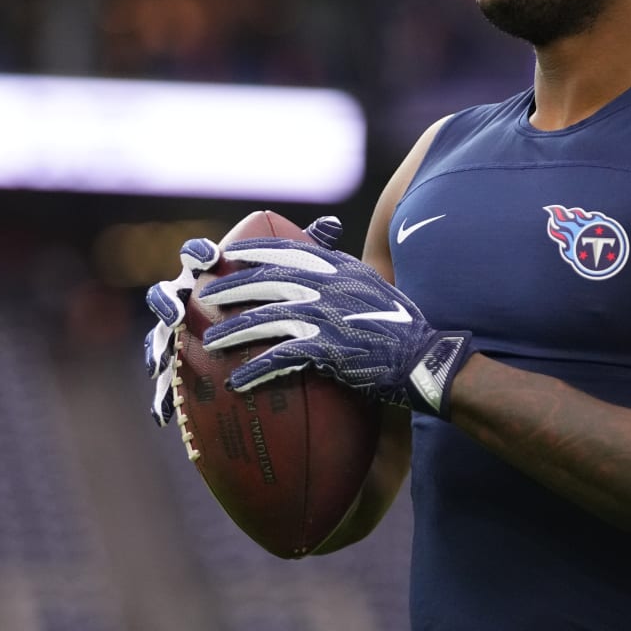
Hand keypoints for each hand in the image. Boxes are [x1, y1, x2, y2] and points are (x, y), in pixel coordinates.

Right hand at [142, 215, 343, 426]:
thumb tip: (330, 224)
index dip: (196, 253)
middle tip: (176, 311)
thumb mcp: (296, 280)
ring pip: (158, 340)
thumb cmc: (278, 306)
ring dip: (156, 349)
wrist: (265, 346)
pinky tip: (164, 415)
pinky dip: (162, 397)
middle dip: (165, 300)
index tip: (208, 257)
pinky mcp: (178, 372)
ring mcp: (177, 338)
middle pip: (165, 295)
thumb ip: (307, 251)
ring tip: (161, 365)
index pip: (196, 258)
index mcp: (210, 277)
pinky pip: (165, 386)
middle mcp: (187, 304)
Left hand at [198, 238, 472, 416]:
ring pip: (265, 317)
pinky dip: (254, 369)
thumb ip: (348, 278)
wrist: (425, 360)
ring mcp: (327, 315)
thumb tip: (326, 269)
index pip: (289, 249)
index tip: (230, 252)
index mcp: (341, 268)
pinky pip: (279, 357)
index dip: (255, 249)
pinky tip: (236, 380)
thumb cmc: (403, 329)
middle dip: (231, 287)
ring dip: (233, 331)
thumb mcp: (376, 289)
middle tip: (206, 297)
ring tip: (209, 343)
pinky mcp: (326, 348)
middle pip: (267, 279)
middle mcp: (330, 285)